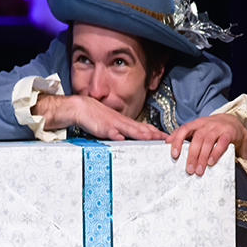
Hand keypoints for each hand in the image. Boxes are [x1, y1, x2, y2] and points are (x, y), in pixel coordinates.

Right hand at [32, 93, 166, 140]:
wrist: (80, 107)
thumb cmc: (95, 116)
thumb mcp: (111, 125)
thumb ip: (121, 132)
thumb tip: (131, 139)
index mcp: (124, 122)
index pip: (143, 127)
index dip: (155, 132)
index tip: (165, 137)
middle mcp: (121, 122)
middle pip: (140, 128)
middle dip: (153, 134)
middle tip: (165, 138)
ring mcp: (112, 124)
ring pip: (128, 128)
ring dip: (139, 133)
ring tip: (149, 137)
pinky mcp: (101, 126)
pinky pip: (109, 131)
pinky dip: (115, 134)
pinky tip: (120, 138)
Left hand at [166, 114, 246, 174]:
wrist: (234, 124)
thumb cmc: (212, 130)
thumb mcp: (198, 130)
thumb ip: (184, 135)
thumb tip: (167, 142)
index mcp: (196, 124)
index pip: (184, 129)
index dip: (177, 141)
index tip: (174, 155)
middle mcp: (206, 124)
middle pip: (197, 139)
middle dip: (191, 155)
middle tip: (189, 169)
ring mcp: (218, 128)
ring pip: (208, 141)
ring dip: (202, 157)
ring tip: (199, 170)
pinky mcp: (229, 133)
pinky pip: (222, 143)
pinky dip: (215, 153)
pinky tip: (211, 162)